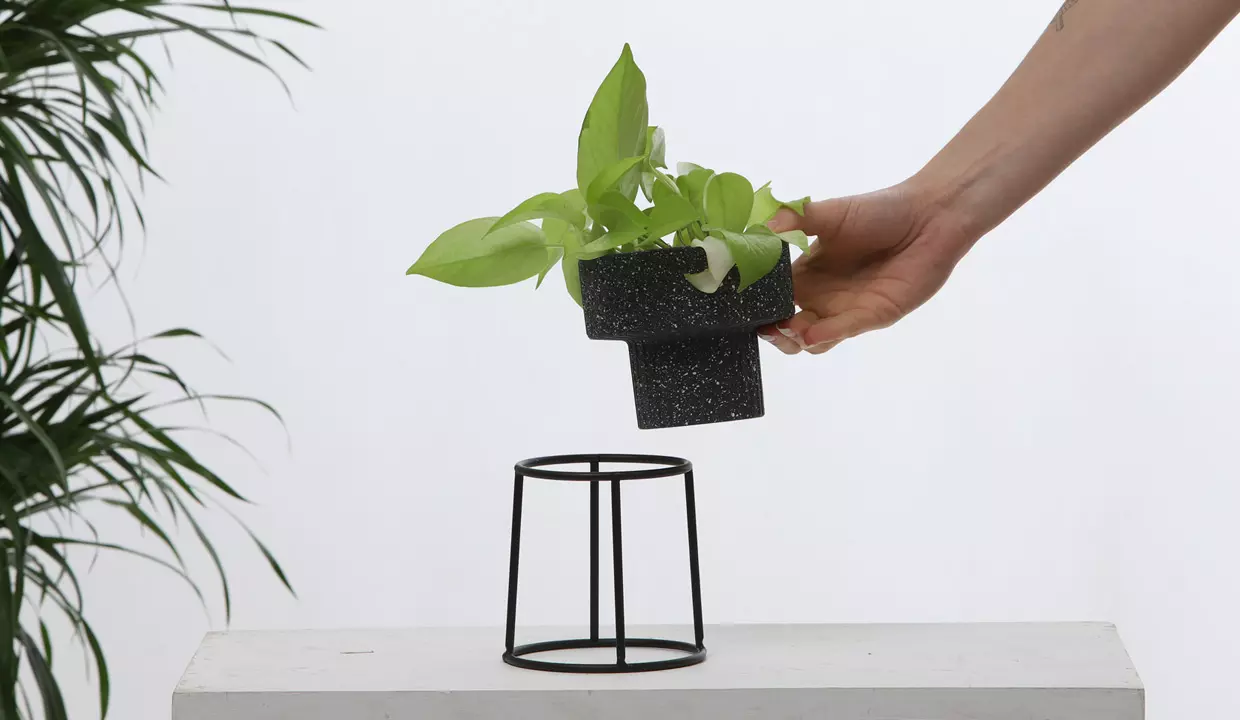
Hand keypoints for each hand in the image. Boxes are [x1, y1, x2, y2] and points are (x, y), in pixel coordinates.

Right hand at [757, 180, 975, 354]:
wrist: (930, 216)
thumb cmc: (880, 211)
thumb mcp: (828, 212)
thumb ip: (793, 218)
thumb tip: (759, 228)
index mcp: (806, 273)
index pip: (771, 296)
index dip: (754, 304)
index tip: (738, 304)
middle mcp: (822, 297)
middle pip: (786, 327)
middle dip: (771, 331)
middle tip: (762, 325)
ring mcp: (846, 311)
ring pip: (810, 341)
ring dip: (794, 339)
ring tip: (787, 328)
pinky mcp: (873, 317)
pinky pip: (842, 332)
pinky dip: (824, 335)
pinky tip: (810, 331)